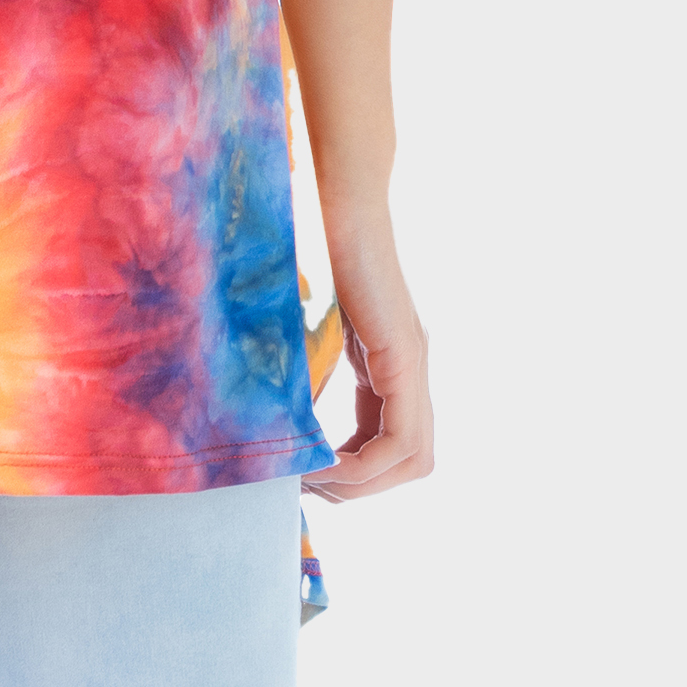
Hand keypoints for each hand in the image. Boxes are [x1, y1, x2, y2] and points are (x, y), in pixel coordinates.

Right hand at [306, 198, 435, 502]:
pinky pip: (400, 438)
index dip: (358, 473)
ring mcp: (414, 363)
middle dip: (363, 489)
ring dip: (364, 483)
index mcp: (393, 364)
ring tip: (314, 475)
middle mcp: (413, 369)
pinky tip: (323, 456)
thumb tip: (271, 409)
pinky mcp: (404, 355)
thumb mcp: (306, 324)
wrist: (339, 197)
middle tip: (311, 484)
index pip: (395, 446)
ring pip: (415, 459)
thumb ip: (307, 363)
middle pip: (416, 464)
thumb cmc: (311, 244)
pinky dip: (364, 463)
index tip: (309, 473)